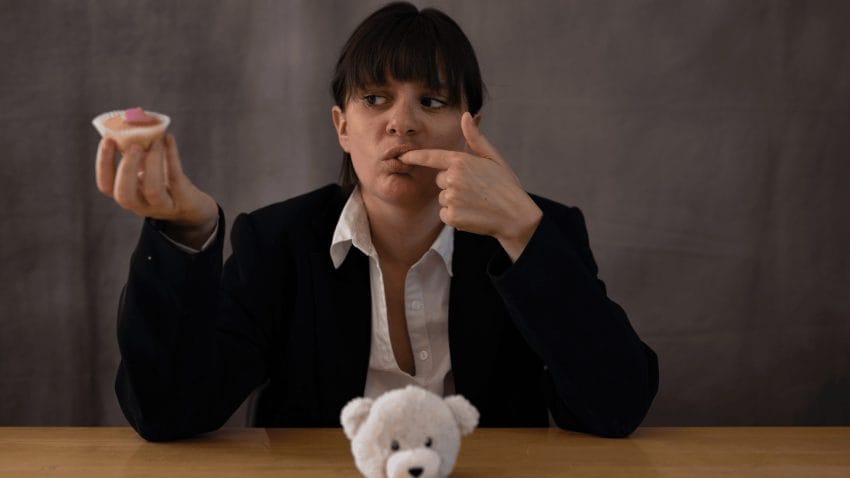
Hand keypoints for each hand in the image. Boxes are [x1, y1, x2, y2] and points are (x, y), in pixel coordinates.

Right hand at [95, 134, 218, 247]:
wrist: (193, 206)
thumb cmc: (165, 182)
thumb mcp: (146, 170)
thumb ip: (136, 153)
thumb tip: (129, 121)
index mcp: (128, 195)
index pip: (106, 186)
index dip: (103, 164)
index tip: (108, 140)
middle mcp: (142, 205)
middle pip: (125, 195)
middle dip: (126, 169)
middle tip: (133, 145)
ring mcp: (163, 206)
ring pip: (153, 190)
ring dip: (152, 163)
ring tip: (155, 141)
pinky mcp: (183, 199)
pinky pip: (175, 178)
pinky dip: (171, 156)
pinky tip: (169, 138)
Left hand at [399, 112, 542, 261]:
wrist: (516, 216)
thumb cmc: (506, 185)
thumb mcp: (493, 157)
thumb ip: (475, 138)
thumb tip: (466, 115)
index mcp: (461, 161)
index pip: (431, 157)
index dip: (415, 157)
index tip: (402, 156)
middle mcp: (453, 178)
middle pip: (440, 180)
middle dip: (452, 184)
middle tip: (475, 190)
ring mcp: (451, 198)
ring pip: (442, 198)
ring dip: (454, 201)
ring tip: (476, 203)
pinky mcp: (451, 216)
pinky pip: (444, 214)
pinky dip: (455, 216)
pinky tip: (472, 215)